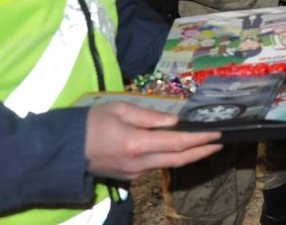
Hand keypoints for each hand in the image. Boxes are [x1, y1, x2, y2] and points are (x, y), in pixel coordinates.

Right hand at [85, 102, 222, 180]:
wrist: (64, 149)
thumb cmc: (91, 122)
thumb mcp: (120, 109)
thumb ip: (150, 116)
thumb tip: (175, 121)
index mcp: (137, 144)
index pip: (177, 143)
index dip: (200, 140)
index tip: (218, 134)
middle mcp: (139, 163)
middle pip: (178, 159)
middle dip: (202, 151)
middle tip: (220, 143)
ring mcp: (134, 173)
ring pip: (167, 164)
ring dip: (187, 155)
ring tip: (204, 143)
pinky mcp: (129, 177)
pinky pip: (154, 166)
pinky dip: (169, 156)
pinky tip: (177, 147)